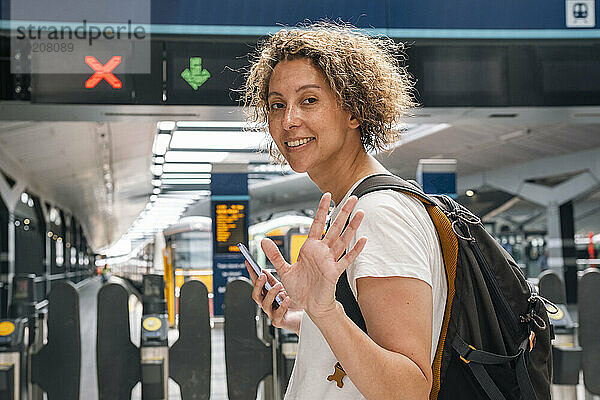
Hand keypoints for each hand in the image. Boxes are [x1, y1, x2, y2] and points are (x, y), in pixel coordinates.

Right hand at [245, 262, 302, 332]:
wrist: (303, 318)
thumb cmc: (293, 303)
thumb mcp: (282, 288)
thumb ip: (272, 280)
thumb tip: (263, 270)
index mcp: (267, 295)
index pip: (256, 283)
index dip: (251, 273)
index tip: (248, 262)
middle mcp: (267, 304)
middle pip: (256, 295)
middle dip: (258, 285)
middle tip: (262, 276)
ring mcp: (272, 313)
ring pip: (265, 304)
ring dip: (271, 293)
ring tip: (279, 286)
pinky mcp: (279, 320)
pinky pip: (278, 314)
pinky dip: (282, 306)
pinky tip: (287, 299)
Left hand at [262, 193, 366, 320]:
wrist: (308, 306)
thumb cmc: (300, 289)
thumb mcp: (283, 270)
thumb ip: (275, 254)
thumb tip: (263, 240)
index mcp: (310, 248)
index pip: (318, 224)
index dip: (322, 210)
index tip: (327, 196)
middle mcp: (322, 252)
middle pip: (334, 228)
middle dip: (343, 212)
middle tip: (352, 198)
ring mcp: (330, 260)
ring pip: (343, 240)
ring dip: (352, 227)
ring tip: (360, 213)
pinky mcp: (335, 272)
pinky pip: (346, 259)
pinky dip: (355, 250)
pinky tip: (363, 240)